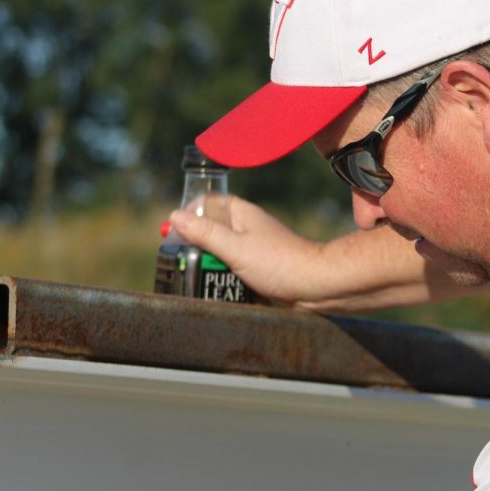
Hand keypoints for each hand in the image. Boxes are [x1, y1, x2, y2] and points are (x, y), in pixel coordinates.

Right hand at [168, 195, 323, 304]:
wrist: (316, 288)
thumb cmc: (280, 264)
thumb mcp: (235, 248)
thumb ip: (205, 232)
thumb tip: (175, 216)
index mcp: (242, 214)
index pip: (207, 202)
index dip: (189, 214)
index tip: (173, 232)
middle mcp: (247, 228)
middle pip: (210, 230)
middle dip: (196, 245)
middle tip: (182, 261)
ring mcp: (253, 249)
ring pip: (220, 252)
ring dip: (209, 265)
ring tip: (197, 278)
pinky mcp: (258, 269)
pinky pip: (232, 270)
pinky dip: (223, 278)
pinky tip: (216, 288)